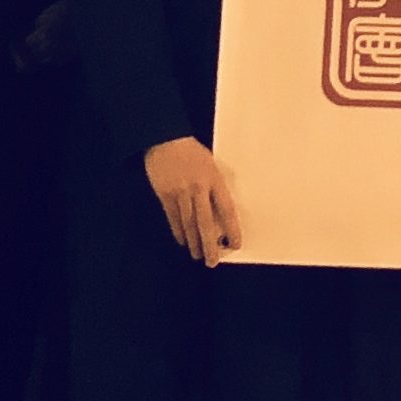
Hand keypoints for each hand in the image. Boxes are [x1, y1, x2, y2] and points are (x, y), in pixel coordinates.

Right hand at [144, 135, 239, 266]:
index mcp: (214, 178)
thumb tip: (220, 213)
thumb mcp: (211, 165)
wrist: (165, 138)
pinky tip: (183, 241)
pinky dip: (179, 231)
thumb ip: (215, 186)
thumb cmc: (192, 151)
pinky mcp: (165, 194)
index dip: (231, 229)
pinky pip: (173, 218)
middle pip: (205, 222)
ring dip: (194, 242)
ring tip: (198, 255)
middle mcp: (198, 187)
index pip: (226, 209)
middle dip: (210, 244)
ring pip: (188, 223)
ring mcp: (180, 192)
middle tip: (213, 261)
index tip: (235, 244)